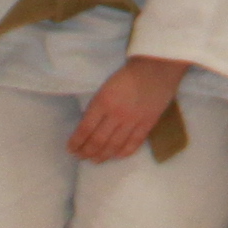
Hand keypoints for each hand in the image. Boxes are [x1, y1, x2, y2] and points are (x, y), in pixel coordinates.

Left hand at [67, 54, 187, 164]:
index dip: (76, 142)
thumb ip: (98, 106)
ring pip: (114, 145)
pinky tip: (116, 155)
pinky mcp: (147, 124)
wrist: (156, 67)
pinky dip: (123, 153)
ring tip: (95, 160)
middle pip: (98, 140)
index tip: (71, 149)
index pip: (85, 129)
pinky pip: (134, 143)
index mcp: (103, 102)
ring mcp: (133, 121)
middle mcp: (116, 114)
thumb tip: (88, 126)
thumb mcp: (106, 87)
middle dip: (87, 152)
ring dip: (102, 155)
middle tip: (81, 157)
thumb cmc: (128, 74)